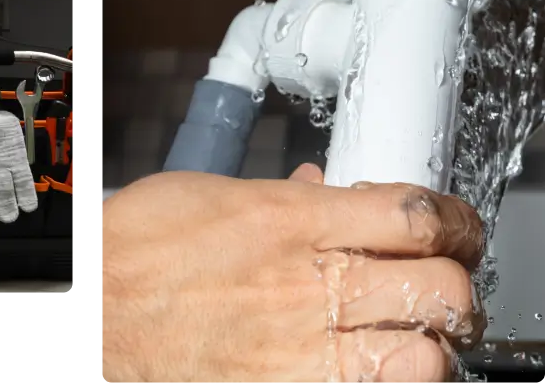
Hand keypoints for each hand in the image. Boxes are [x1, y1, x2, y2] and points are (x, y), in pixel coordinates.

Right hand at [102, 167, 484, 382]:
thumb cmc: (137, 251)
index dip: (453, 220)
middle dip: (453, 281)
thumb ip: (280, 195)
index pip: (413, 214)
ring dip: (429, 342)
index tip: (453, 226)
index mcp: (287, 219)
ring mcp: (301, 352)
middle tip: (439, 278)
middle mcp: (304, 285)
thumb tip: (323, 189)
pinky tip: (369, 366)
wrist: (98, 314)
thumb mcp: (210, 195)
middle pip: (439, 285)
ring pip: (426, 357)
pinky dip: (386, 381)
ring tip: (412, 331)